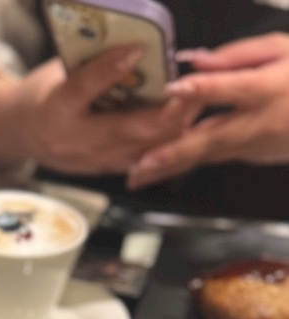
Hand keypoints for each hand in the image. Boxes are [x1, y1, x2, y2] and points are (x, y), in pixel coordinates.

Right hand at [0, 45, 198, 176]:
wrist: (25, 133)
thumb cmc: (47, 94)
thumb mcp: (59, 71)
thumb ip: (93, 63)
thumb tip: (133, 45)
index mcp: (55, 109)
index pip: (83, 87)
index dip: (111, 67)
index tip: (138, 48)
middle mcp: (72, 140)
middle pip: (126, 128)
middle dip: (165, 110)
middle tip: (193, 89)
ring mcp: (89, 160)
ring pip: (140, 148)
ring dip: (172, 128)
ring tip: (196, 104)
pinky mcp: (103, 170)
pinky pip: (140, 159)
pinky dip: (163, 142)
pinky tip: (182, 126)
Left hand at [127, 33, 288, 188]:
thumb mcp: (281, 49)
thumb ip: (236, 56)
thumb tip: (194, 60)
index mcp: (268, 87)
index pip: (231, 87)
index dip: (202, 88)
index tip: (175, 89)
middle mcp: (258, 122)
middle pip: (210, 138)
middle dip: (173, 152)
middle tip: (142, 164)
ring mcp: (253, 145)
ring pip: (206, 156)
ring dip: (171, 166)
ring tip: (139, 175)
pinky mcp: (250, 156)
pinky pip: (211, 157)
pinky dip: (184, 163)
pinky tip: (158, 169)